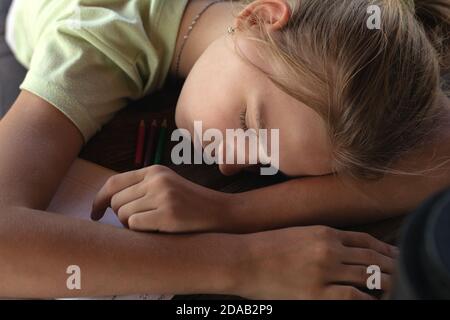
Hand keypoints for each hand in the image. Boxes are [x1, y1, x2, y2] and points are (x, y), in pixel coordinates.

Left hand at [90, 165, 233, 232]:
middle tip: (137, 223)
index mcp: (154, 170)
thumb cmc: (190, 203)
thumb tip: (109, 202)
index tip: (95, 214)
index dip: (99, 200)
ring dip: (131, 225)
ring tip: (151, 225)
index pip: (113, 183)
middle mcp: (156, 180)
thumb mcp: (167, 185)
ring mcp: (163, 196)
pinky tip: (157, 229)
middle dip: (120, 216)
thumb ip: (142, 187)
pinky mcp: (168, 214)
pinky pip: (134, 225)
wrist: (219, 212)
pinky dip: (141, 231)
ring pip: (123, 214)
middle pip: (116, 201)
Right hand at [234, 226, 397, 299]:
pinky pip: (353, 297)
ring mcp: (325, 271)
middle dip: (392, 266)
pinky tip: (374, 301)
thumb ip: (322, 239)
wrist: (243, 258)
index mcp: (325, 233)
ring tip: (397, 287)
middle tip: (403, 272)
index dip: (384, 249)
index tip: (394, 255)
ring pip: (369, 277)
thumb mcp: (298, 234)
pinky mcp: (317, 293)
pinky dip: (368, 299)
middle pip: (372, 258)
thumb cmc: (266, 246)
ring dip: (387, 283)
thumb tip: (342, 248)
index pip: (366, 240)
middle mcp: (330, 249)